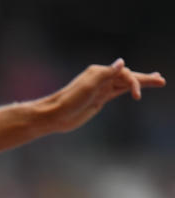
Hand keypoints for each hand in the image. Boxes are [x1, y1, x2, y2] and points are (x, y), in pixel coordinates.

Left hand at [48, 59, 164, 132]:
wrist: (54, 115)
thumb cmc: (68, 101)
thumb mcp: (88, 87)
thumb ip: (106, 75)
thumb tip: (121, 62)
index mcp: (99, 72)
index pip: (124, 74)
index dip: (134, 82)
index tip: (137, 95)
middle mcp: (101, 78)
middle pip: (128, 76)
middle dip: (145, 79)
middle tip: (161, 80)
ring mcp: (101, 89)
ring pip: (125, 84)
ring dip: (140, 83)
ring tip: (157, 82)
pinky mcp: (99, 99)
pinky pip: (118, 92)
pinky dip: (129, 90)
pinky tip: (135, 90)